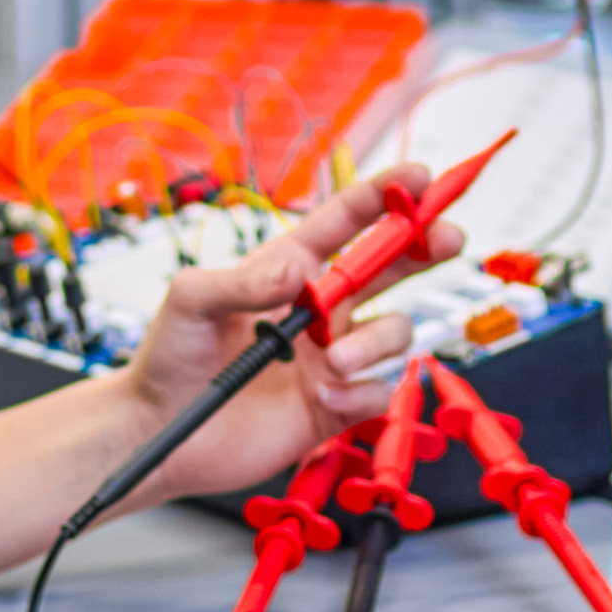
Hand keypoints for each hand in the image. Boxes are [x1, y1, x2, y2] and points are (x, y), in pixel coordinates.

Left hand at [113, 168, 468, 504]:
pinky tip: (325, 399)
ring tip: (335, 362)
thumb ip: (239, 282)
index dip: (384, 195)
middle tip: (447, 237)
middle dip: (425, 245)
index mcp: (288, 270)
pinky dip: (362, 393)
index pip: (344, 222)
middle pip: (391, 266)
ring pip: (394, 331)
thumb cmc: (170, 359)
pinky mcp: (338, 403)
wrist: (163, 434)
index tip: (418, 177)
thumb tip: (294, 270)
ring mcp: (333, 355)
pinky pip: (380, 390)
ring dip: (375, 342)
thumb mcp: (189, 302)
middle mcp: (319, 309)